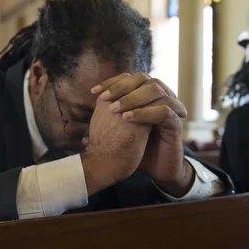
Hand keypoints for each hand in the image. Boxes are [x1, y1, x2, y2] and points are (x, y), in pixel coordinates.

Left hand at [91, 73, 193, 196]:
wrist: (156, 169)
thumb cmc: (136, 151)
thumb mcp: (116, 134)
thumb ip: (101, 125)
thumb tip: (71, 125)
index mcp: (146, 96)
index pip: (129, 79)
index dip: (111, 82)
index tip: (93, 92)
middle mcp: (160, 97)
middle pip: (143, 78)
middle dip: (121, 87)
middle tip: (103, 98)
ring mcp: (171, 108)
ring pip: (155, 89)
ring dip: (132, 97)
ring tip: (113, 109)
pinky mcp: (177, 123)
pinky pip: (163, 111)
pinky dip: (144, 112)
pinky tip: (128, 119)